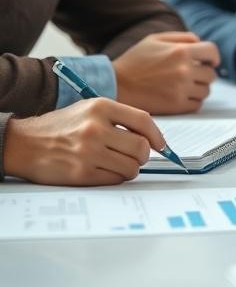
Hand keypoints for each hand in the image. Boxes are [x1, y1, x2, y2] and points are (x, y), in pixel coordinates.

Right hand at [3, 98, 165, 185]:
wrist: (23, 143)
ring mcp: (88, 152)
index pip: (143, 120)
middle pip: (141, 147)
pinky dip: (116, 178)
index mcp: (101, 107)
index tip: (161, 145)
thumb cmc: (60, 127)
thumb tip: (151, 137)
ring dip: (130, 168)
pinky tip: (106, 171)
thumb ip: (119, 118)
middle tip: (136, 157)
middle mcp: (96, 128)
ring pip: (131, 166)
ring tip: (119, 164)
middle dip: (143, 155)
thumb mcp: (89, 109)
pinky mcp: (81, 173)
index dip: (157, 136)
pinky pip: (115, 179)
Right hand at [114, 31, 219, 113]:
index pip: (212, 52)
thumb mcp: (155, 39)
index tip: (210, 62)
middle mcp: (184, 70)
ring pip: (206, 90)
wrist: (116, 84)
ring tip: (183, 86)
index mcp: (181, 51)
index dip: (212, 57)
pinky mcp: (176, 106)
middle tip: (191, 75)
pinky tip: (180, 96)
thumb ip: (182, 38)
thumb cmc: (135, 60)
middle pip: (211, 74)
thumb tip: (201, 43)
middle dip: (203, 73)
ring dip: (198, 88)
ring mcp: (181, 89)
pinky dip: (192, 101)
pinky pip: (197, 104)